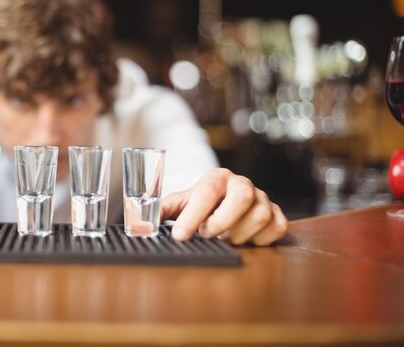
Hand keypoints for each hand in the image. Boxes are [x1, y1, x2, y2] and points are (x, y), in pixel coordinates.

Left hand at [161, 168, 287, 245]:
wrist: (225, 206)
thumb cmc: (200, 206)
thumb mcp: (179, 204)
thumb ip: (159, 211)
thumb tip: (140, 224)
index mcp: (217, 178)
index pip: (207, 191)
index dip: (194, 215)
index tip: (180, 235)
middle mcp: (242, 184)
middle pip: (242, 196)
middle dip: (222, 221)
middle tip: (207, 234)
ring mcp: (263, 198)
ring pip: (260, 216)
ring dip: (238, 234)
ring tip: (224, 237)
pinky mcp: (277, 215)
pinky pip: (276, 229)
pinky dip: (259, 240)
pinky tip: (244, 239)